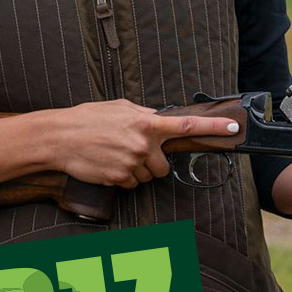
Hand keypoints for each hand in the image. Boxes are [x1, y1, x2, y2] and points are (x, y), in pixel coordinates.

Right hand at [55, 101, 242, 188]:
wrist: (58, 137)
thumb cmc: (85, 119)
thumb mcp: (116, 108)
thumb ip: (142, 114)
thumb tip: (158, 118)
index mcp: (144, 123)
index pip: (185, 126)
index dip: (212, 128)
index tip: (233, 129)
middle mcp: (142, 144)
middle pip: (163, 165)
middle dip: (152, 162)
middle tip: (129, 150)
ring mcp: (132, 164)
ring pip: (147, 176)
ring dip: (135, 170)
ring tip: (112, 155)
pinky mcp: (120, 179)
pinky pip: (131, 184)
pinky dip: (122, 177)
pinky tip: (106, 164)